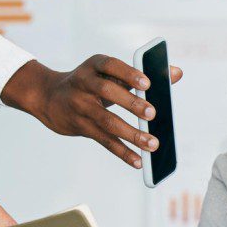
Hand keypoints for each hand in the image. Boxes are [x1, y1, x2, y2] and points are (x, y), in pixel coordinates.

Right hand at [1, 56, 183, 168]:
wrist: (50, 97)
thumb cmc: (93, 83)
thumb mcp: (110, 73)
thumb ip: (143, 74)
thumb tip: (176, 73)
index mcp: (94, 66)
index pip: (110, 65)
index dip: (128, 73)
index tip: (147, 83)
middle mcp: (84, 84)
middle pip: (107, 92)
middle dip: (131, 103)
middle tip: (152, 113)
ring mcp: (80, 106)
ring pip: (107, 121)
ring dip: (131, 134)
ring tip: (152, 144)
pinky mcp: (80, 126)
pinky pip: (103, 140)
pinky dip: (122, 151)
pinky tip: (138, 161)